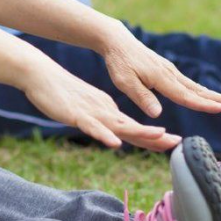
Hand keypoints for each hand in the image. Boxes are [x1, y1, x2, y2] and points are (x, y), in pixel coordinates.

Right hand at [20, 60, 184, 150]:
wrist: (42, 76)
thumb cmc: (63, 94)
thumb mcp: (88, 110)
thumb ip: (103, 121)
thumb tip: (118, 134)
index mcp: (109, 112)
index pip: (136, 128)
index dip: (155, 137)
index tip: (175, 144)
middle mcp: (105, 112)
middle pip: (134, 128)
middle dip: (156, 137)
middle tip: (178, 143)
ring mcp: (92, 113)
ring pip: (119, 126)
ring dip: (140, 132)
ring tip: (159, 136)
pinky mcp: (76, 115)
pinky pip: (92, 128)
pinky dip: (105, 135)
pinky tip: (115, 143)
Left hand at [98, 22, 220, 118]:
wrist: (118, 42)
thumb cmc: (119, 63)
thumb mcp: (124, 82)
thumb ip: (142, 97)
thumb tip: (158, 113)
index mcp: (160, 78)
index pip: (185, 95)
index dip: (203, 104)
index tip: (220, 108)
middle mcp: (170, 73)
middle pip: (197, 90)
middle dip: (218, 98)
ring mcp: (170, 71)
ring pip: (195, 86)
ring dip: (214, 94)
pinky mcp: (168, 70)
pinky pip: (188, 83)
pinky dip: (201, 90)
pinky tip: (208, 96)